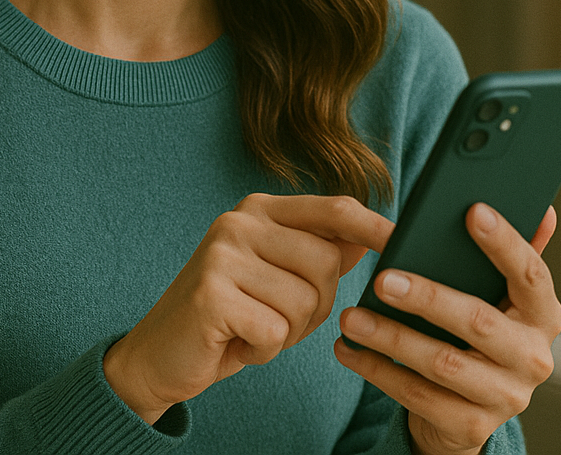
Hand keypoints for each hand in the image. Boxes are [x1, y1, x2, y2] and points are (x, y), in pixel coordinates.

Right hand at [104, 193, 394, 423]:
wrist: (159, 353)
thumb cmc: (227, 315)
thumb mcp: (275, 275)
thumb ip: (316, 250)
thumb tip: (369, 233)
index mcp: (258, 210)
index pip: (332, 208)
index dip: (373, 226)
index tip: (401, 241)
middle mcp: (238, 223)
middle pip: (326, 264)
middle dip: (315, 307)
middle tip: (276, 318)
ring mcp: (222, 255)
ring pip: (305, 302)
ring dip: (288, 332)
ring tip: (253, 328)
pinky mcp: (211, 295)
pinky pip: (275, 332)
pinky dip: (264, 350)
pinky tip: (238, 343)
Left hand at [333, 204, 560, 454]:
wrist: (467, 412)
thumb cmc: (476, 335)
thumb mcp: (496, 298)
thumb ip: (513, 257)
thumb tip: (544, 210)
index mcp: (543, 316)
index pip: (531, 275)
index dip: (505, 243)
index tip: (472, 211)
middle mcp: (533, 359)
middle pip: (478, 321)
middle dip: (427, 297)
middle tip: (383, 279)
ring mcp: (505, 398)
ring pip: (442, 362)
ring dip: (390, 337)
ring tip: (351, 317)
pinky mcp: (471, 427)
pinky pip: (416, 396)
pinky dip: (377, 370)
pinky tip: (349, 349)